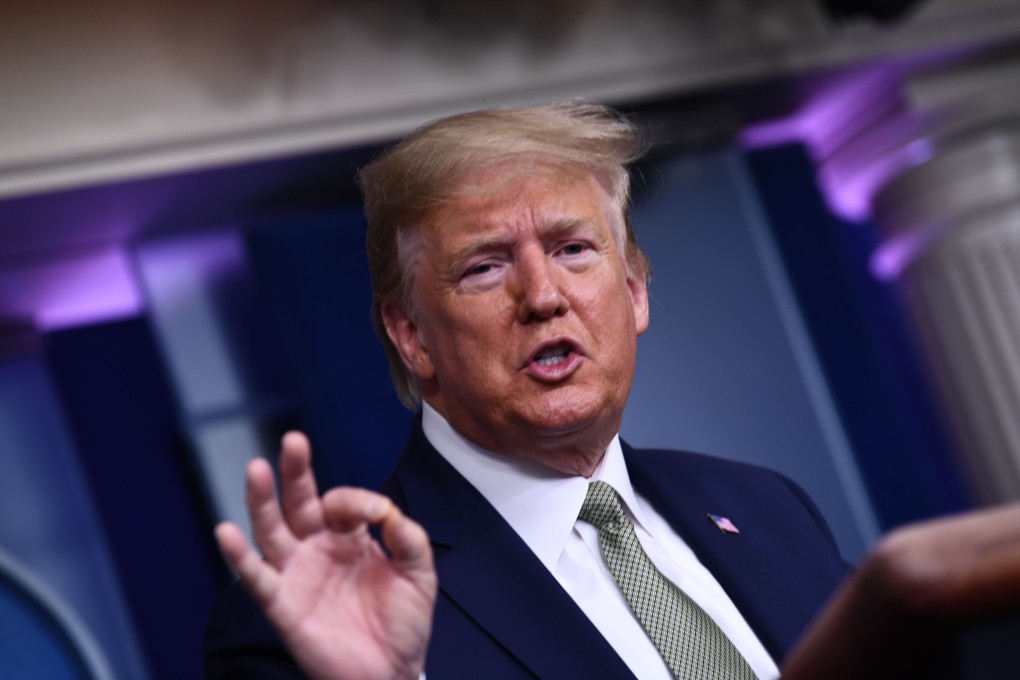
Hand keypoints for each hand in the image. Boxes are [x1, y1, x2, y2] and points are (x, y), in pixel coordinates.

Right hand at [215, 432, 436, 679]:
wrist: (394, 674)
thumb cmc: (404, 624)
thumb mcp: (419, 574)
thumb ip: (409, 539)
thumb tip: (388, 510)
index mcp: (349, 537)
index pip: (342, 503)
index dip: (358, 501)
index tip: (381, 514)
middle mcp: (317, 549)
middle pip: (299, 502)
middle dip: (295, 471)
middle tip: (293, 441)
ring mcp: (297, 575)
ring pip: (272, 530)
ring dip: (263, 500)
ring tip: (257, 468)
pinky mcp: (283, 606)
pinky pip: (256, 578)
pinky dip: (239, 556)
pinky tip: (226, 531)